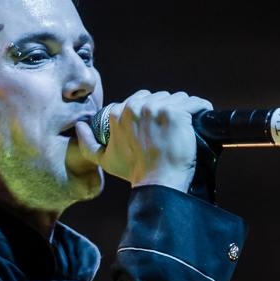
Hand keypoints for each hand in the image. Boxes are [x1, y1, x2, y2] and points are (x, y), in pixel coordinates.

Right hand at [75, 90, 212, 191]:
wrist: (157, 183)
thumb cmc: (134, 171)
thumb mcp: (104, 159)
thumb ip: (87, 143)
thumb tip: (79, 127)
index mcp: (119, 112)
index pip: (142, 100)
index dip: (153, 113)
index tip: (159, 129)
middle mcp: (136, 106)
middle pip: (160, 97)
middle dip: (168, 111)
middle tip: (171, 132)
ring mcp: (157, 108)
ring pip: (178, 99)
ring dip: (184, 111)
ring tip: (185, 129)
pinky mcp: (176, 113)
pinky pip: (194, 104)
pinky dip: (200, 110)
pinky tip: (200, 121)